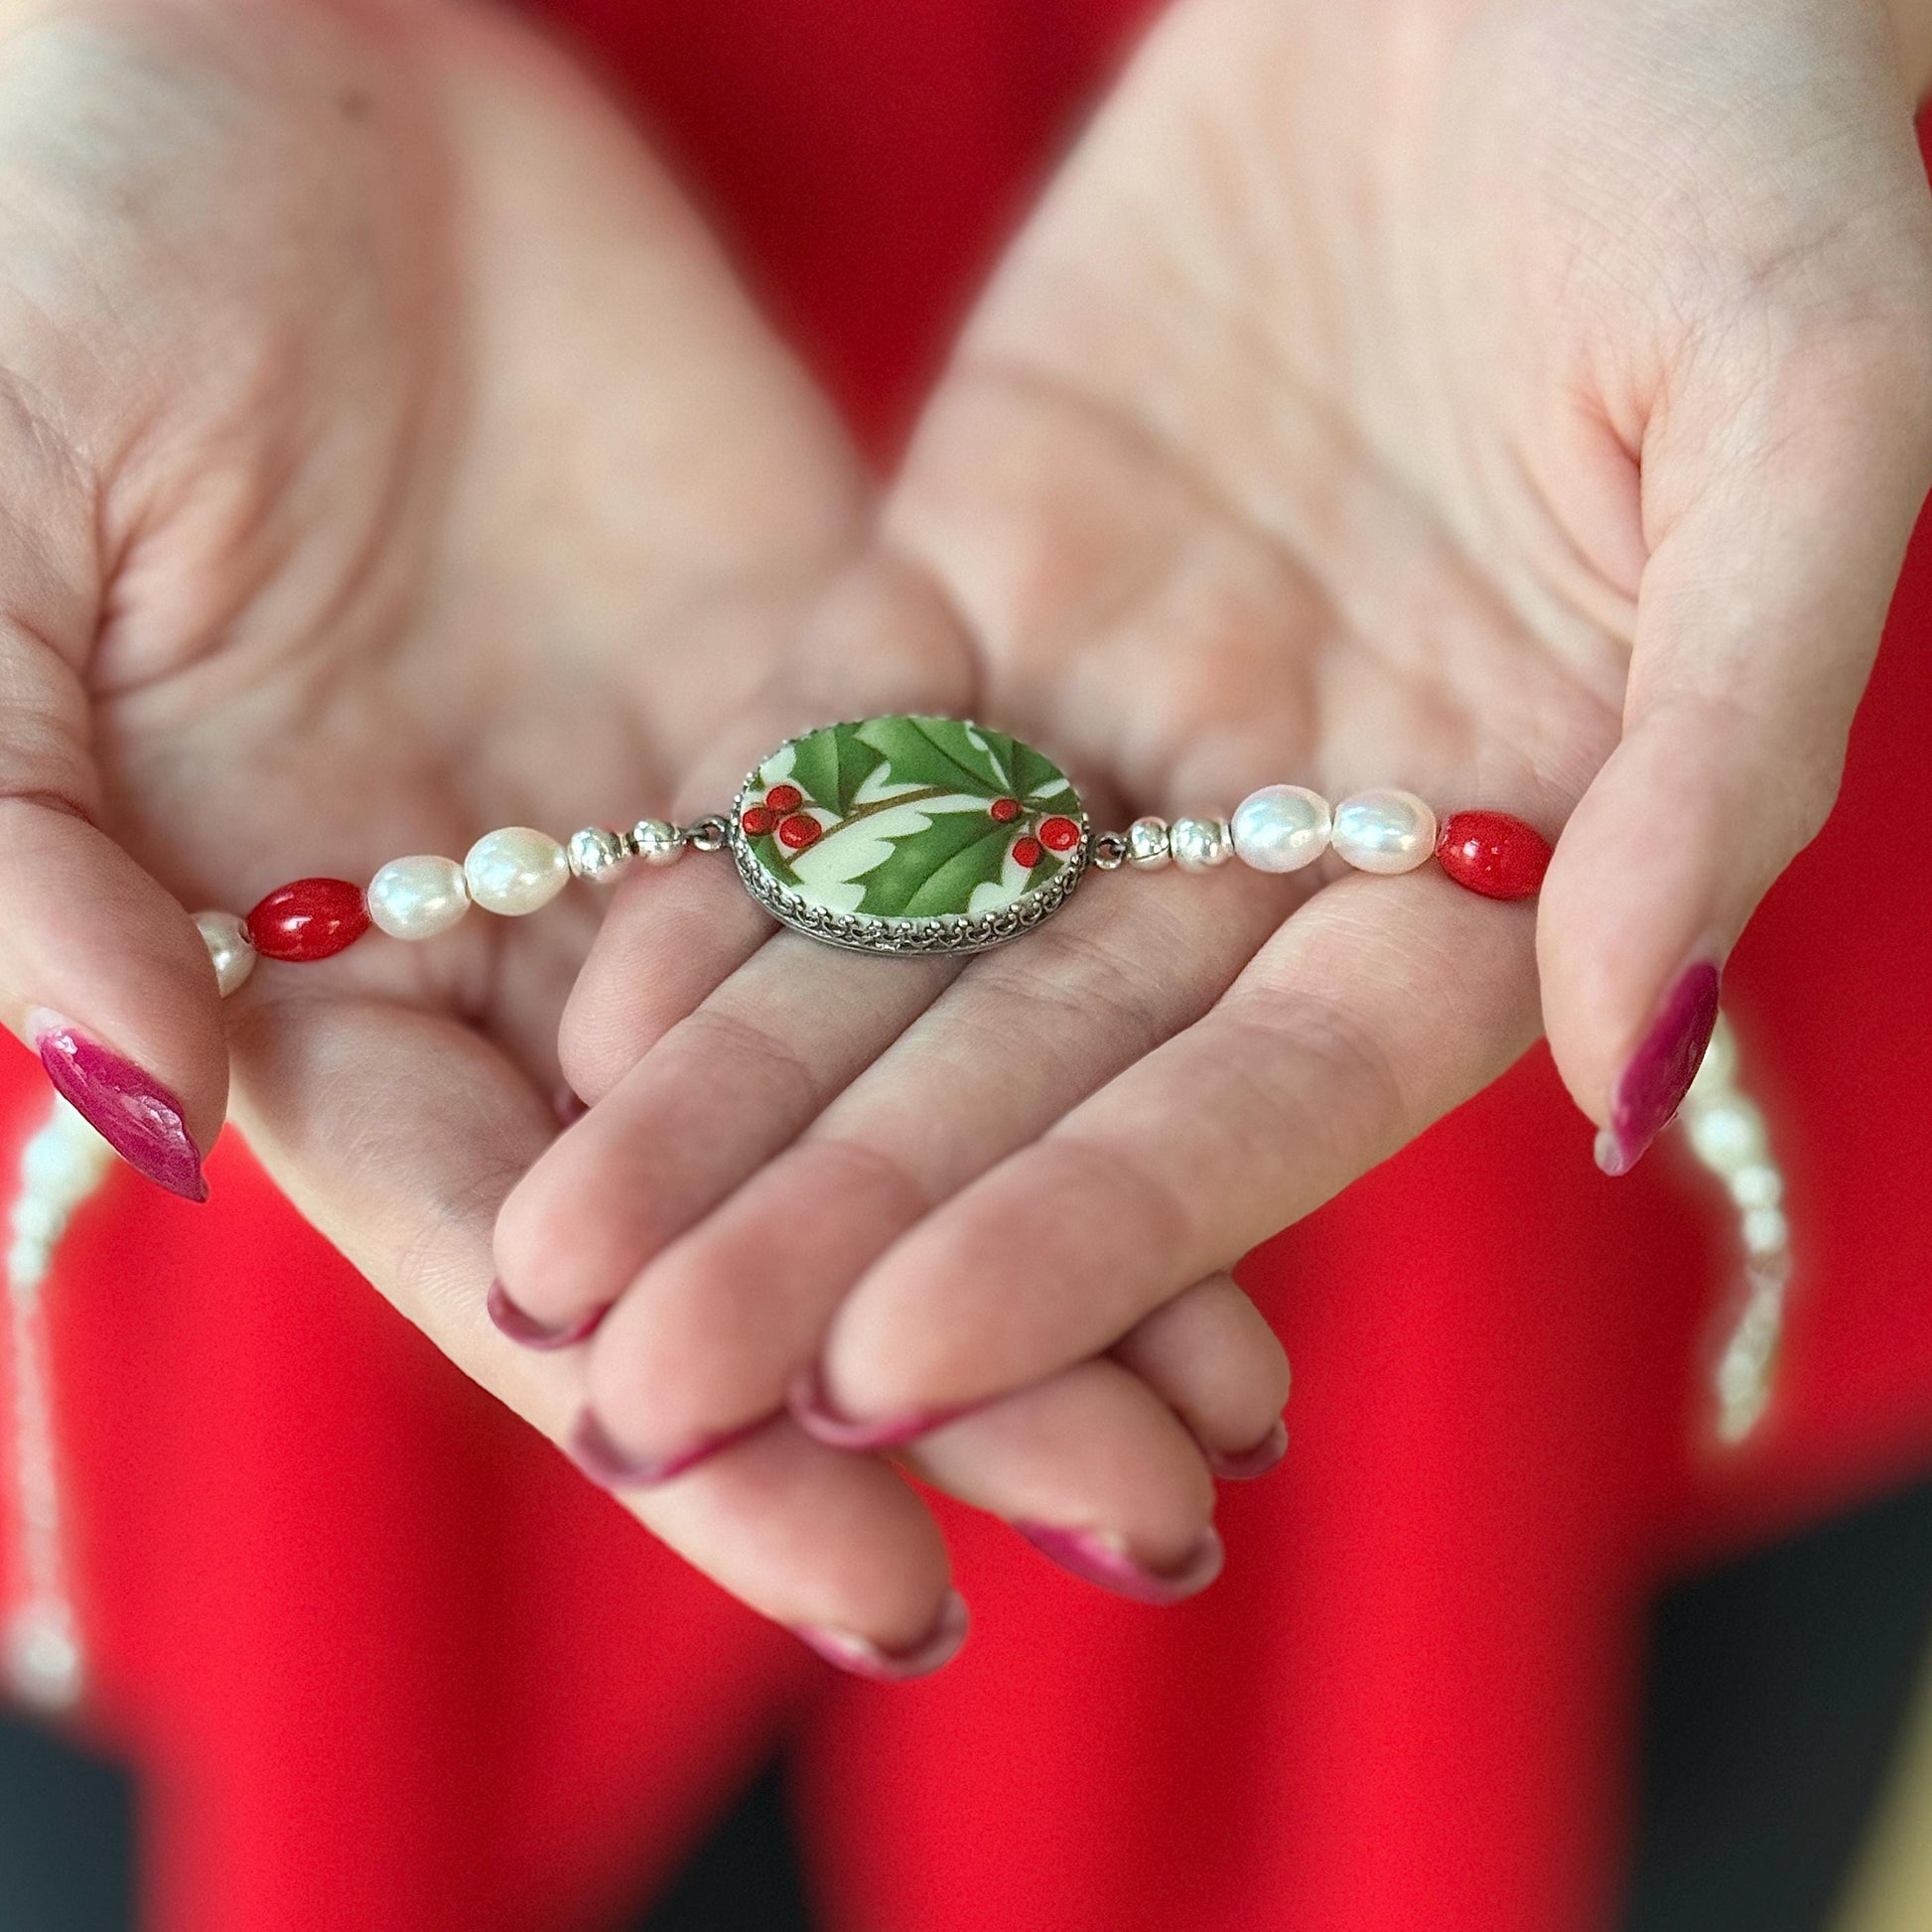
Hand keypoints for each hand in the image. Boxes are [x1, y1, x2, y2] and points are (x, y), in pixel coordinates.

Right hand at [0, 0, 1281, 1663]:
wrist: (209, 39)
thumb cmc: (21, 273)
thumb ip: (30, 857)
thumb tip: (146, 1117)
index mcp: (310, 970)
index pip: (530, 1269)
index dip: (700, 1442)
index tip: (891, 1597)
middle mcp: (517, 934)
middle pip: (756, 1208)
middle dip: (938, 1375)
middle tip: (1145, 1528)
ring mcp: (677, 806)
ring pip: (889, 1063)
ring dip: (1057, 1220)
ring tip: (1236, 1391)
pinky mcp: (806, 664)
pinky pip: (958, 848)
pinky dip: (1086, 982)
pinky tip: (1229, 1100)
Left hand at [499, 0, 1931, 1474]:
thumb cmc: (1731, 126)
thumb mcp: (1799, 409)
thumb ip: (1720, 744)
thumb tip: (1635, 1063)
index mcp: (1499, 845)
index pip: (1268, 1103)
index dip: (1082, 1240)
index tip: (889, 1366)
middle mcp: (1287, 828)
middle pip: (1044, 1081)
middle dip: (842, 1237)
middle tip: (653, 1387)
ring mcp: (1122, 717)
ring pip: (909, 959)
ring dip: (732, 1112)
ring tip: (561, 1260)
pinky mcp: (978, 582)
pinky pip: (832, 768)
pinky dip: (714, 888)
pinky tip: (573, 1009)